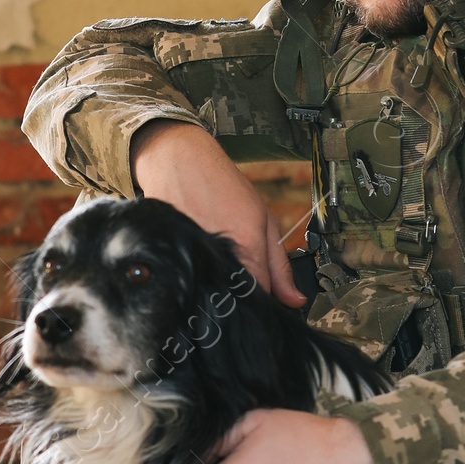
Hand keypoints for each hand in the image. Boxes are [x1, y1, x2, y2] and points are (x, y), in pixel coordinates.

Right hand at [131, 120, 304, 306]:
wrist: (180, 161)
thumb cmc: (222, 185)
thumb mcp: (264, 219)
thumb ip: (279, 265)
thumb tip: (295, 300)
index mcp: (247, 249)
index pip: (259, 299)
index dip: (262, 303)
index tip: (263, 299)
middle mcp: (218, 258)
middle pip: (232, 298)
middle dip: (238, 295)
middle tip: (238, 277)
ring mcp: (191, 258)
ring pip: (208, 292)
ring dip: (214, 286)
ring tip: (214, 261)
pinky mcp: (169, 257)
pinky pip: (186, 279)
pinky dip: (193, 274)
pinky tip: (195, 256)